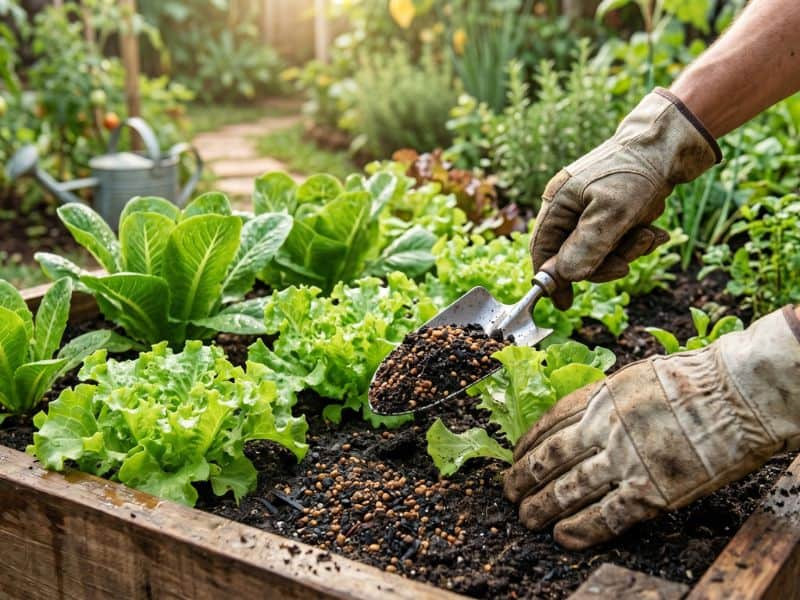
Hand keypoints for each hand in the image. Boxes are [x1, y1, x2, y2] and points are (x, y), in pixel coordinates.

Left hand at [504, 307, 799, 549]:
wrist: (736, 395)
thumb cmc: (693, 379)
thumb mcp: (633, 376)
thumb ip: (604, 398)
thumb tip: (582, 414)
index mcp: (598, 398)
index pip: (548, 424)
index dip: (527, 445)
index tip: (515, 456)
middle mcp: (602, 429)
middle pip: (549, 459)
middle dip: (523, 478)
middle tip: (509, 492)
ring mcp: (624, 461)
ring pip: (567, 490)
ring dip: (542, 506)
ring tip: (526, 517)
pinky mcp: (650, 492)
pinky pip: (605, 516)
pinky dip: (580, 529)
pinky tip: (562, 536)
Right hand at [531, 88, 720, 308]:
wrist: (673, 139)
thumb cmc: (637, 169)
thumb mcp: (612, 212)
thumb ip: (587, 247)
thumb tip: (563, 277)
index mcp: (559, 203)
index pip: (542, 250)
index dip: (552, 278)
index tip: (566, 303)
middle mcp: (572, 207)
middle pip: (575, 256)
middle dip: (604, 263)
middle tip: (626, 262)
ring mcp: (594, 208)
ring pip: (603, 250)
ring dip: (628, 250)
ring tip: (648, 235)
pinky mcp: (618, 209)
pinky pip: (621, 239)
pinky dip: (638, 239)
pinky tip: (655, 230)